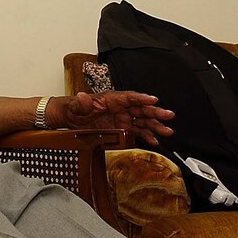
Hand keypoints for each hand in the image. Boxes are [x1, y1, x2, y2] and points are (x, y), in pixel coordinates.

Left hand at [51, 91, 173, 145]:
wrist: (70, 119)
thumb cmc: (74, 109)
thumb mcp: (75, 106)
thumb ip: (81, 103)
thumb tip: (83, 97)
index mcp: (110, 99)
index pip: (129, 97)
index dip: (141, 98)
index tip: (153, 99)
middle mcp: (119, 108)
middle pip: (140, 109)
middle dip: (155, 112)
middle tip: (167, 115)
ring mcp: (122, 119)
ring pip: (142, 121)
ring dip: (155, 126)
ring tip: (167, 131)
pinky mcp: (121, 129)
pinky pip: (137, 132)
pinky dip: (146, 136)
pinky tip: (155, 140)